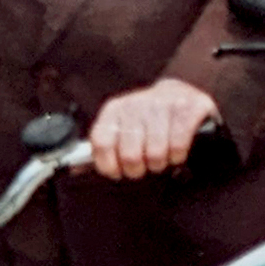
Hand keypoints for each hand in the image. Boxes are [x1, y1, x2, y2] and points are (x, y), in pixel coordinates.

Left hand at [88, 77, 219, 180]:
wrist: (182, 93)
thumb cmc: (150, 119)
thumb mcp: (123, 127)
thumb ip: (104, 147)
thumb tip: (77, 171)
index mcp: (115, 110)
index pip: (101, 142)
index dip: (108, 165)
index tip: (116, 172)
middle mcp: (136, 104)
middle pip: (130, 154)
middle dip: (138, 169)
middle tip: (144, 165)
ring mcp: (163, 104)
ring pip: (156, 153)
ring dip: (160, 163)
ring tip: (161, 158)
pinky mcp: (188, 108)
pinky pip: (178, 144)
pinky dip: (177, 156)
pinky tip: (176, 152)